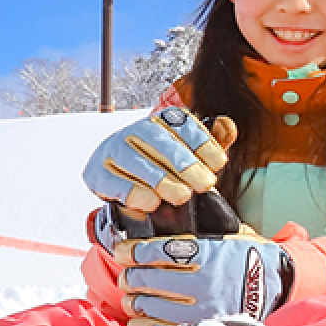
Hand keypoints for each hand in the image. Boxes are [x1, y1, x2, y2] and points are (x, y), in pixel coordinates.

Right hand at [84, 109, 236, 213]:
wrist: (122, 181)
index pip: (181, 123)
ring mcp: (113, 150)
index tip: (219, 164)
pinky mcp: (97, 173)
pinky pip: (114, 182)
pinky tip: (152, 203)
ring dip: (161, 179)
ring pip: (135, 160)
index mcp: (160, 121)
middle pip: (159, 141)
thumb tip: (227, 126)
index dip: (202, 142)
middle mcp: (135, 131)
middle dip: (185, 164)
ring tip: (182, 196)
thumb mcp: (191, 155)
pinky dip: (134, 193)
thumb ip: (212, 142)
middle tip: (205, 184)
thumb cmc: (164, 167)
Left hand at [115, 234, 292, 325]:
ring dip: (135, 301)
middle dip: (130, 277)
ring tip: (136, 298)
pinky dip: (142, 325)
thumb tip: (158, 218)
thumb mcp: (225, 235)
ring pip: (146, 305)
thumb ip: (194, 234)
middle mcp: (202, 281)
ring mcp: (201, 308)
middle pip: (144, 278)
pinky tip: (142, 319)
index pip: (154, 251)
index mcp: (206, 253)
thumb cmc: (247, 258)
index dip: (131, 251)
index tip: (123, 252)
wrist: (276, 286)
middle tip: (129, 277)